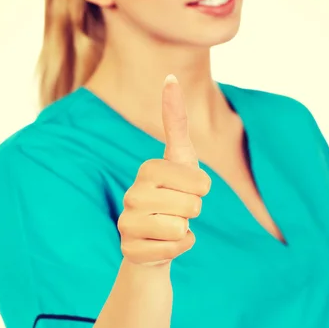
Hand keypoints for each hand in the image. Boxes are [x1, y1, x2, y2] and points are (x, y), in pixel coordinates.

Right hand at [117, 75, 211, 265]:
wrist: (154, 240)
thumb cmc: (172, 196)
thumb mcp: (180, 159)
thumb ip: (176, 121)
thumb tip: (169, 76)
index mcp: (148, 170)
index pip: (195, 179)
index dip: (201, 187)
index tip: (192, 188)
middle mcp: (132, 195)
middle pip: (191, 205)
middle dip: (194, 211)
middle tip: (178, 210)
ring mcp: (127, 224)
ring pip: (181, 228)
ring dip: (184, 231)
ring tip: (169, 226)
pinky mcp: (130, 251)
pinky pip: (174, 250)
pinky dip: (178, 249)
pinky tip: (163, 244)